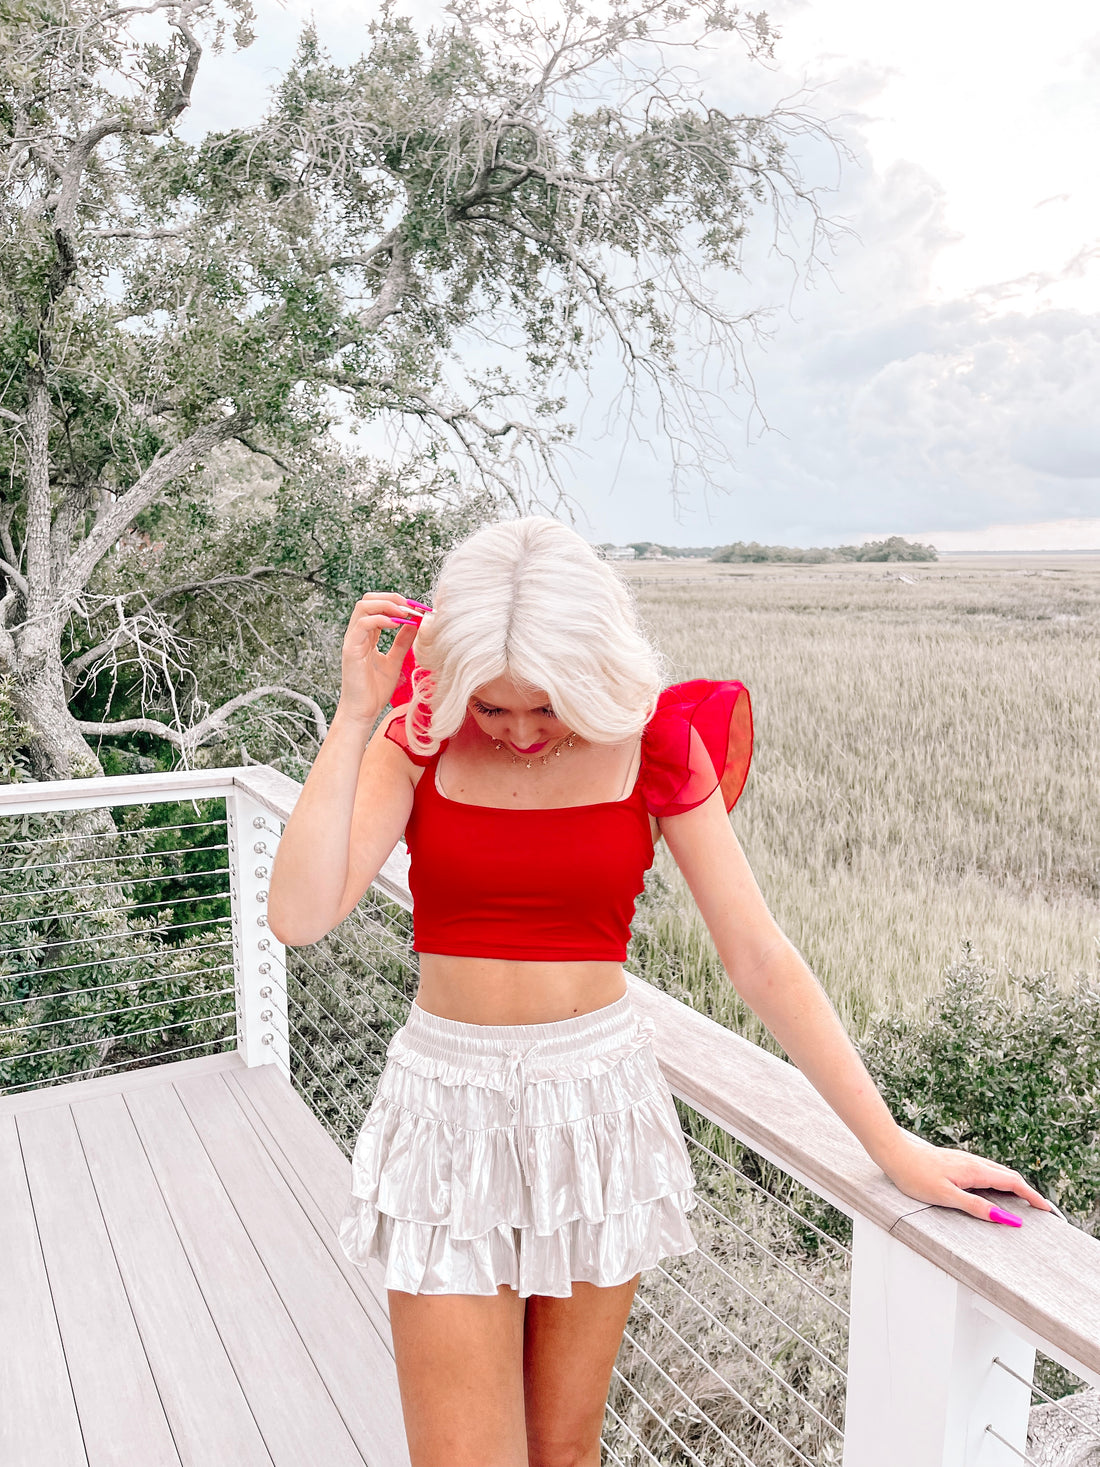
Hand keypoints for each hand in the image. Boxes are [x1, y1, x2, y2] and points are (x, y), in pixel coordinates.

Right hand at [337, 593, 422, 723]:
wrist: (363, 712)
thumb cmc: (375, 691)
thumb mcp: (395, 661)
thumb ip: (403, 642)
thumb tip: (416, 624)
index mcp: (367, 636)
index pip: (377, 607)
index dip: (396, 603)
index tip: (417, 608)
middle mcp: (357, 635)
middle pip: (368, 600)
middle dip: (391, 598)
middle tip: (411, 606)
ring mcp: (352, 640)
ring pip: (363, 607)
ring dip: (386, 604)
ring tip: (405, 612)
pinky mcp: (351, 649)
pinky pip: (363, 624)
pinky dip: (380, 619)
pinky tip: (396, 624)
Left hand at [878, 1132, 1055, 1224]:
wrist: (894, 1153)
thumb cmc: (915, 1175)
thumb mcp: (947, 1196)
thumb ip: (975, 1207)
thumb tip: (1004, 1217)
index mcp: (975, 1171)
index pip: (1013, 1182)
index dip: (1032, 1196)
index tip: (1046, 1209)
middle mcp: (974, 1162)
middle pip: (1009, 1176)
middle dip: (1026, 1192)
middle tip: (1039, 1209)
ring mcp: (965, 1160)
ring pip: (997, 1172)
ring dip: (1013, 1186)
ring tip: (1022, 1202)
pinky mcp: (956, 1162)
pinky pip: (986, 1171)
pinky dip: (998, 1181)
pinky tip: (993, 1189)